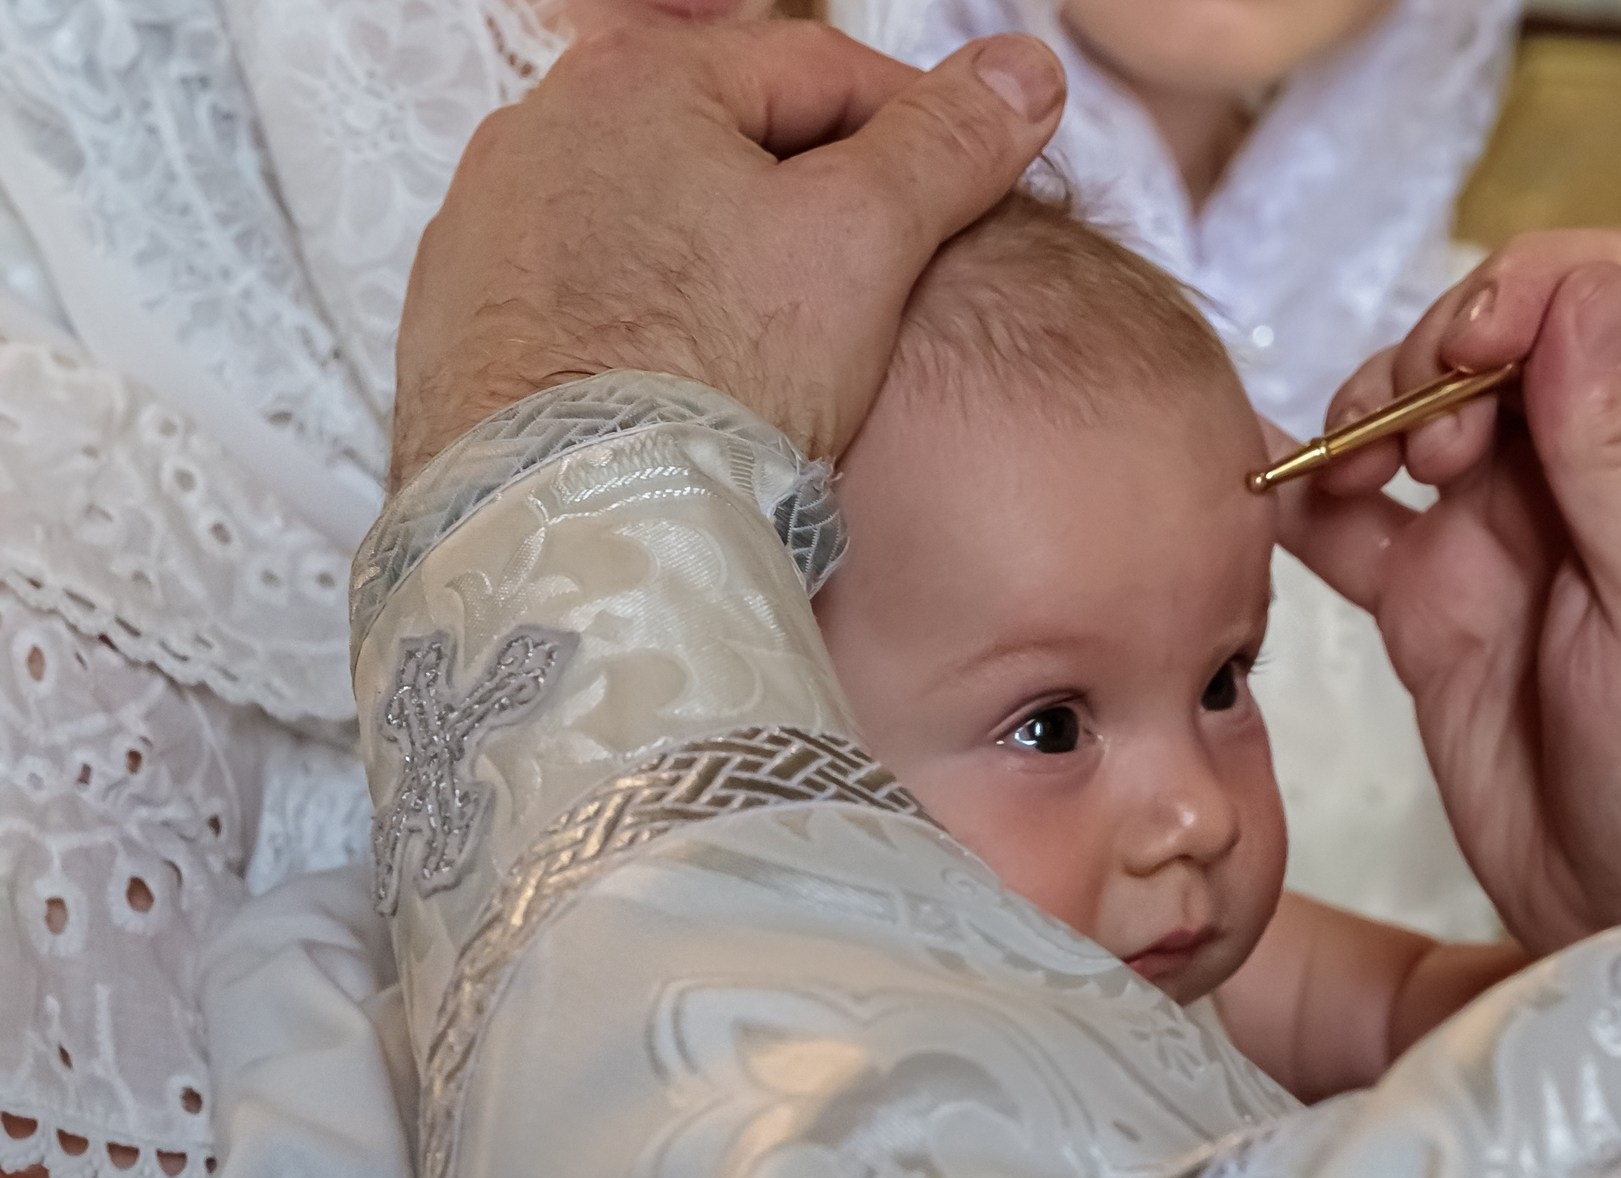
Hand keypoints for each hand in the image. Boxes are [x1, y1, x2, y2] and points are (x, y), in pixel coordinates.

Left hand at [390, 20, 1064, 485]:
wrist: (573, 529)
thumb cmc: (711, 377)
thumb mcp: (866, 242)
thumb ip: (947, 144)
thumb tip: (1025, 69)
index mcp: (638, 80)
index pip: (822, 73)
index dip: (918, 133)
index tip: (964, 196)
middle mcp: (538, 133)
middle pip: (729, 145)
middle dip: (815, 204)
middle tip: (885, 287)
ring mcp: (486, 232)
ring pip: (653, 223)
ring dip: (726, 263)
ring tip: (788, 353)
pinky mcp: (460, 328)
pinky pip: (585, 300)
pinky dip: (646, 326)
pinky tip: (692, 388)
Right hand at [1278, 231, 1620, 949]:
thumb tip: (1578, 293)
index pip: (1618, 289)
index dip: (1536, 288)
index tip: (1472, 352)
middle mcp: (1595, 475)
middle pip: (1500, 339)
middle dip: (1435, 359)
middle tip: (1412, 445)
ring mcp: (1509, 540)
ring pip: (1420, 419)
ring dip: (1369, 420)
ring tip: (1349, 476)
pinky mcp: (1437, 608)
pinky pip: (1358, 526)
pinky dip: (1309, 500)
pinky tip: (1271, 499)